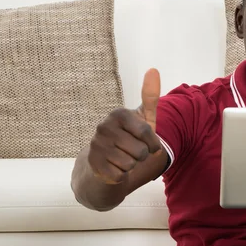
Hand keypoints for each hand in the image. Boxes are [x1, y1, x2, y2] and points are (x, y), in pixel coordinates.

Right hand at [88, 68, 161, 184]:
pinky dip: (122, 176)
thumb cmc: (130, 138)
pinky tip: (114, 168)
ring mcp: (96, 146)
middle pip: (141, 151)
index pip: (148, 132)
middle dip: (142, 156)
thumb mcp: (143, 118)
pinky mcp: (92, 165)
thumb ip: (150, 97)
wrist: (107, 162)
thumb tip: (153, 69)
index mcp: (118, 114)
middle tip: (132, 151)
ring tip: (123, 159)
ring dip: (132, 166)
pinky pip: (121, 176)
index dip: (153, 143)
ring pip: (131, 164)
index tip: (148, 142)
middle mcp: (103, 127)